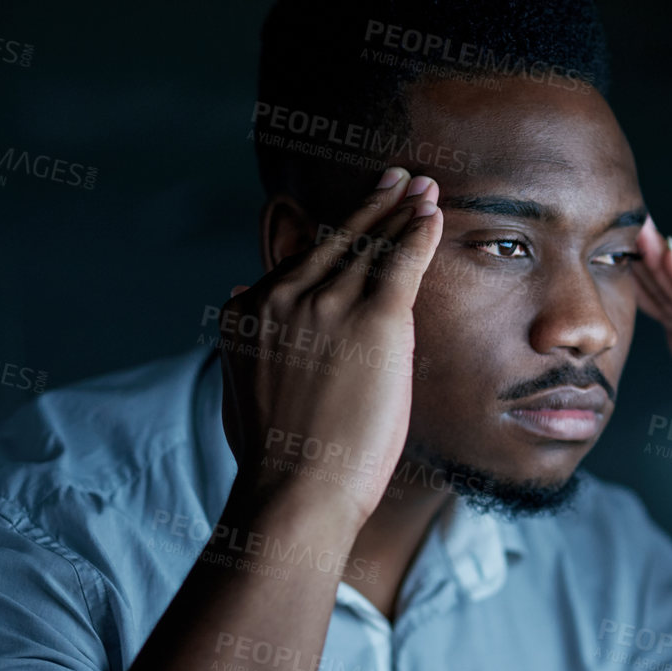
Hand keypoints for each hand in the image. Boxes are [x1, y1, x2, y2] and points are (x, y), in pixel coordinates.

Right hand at [219, 167, 441, 535]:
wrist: (295, 491)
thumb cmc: (274, 457)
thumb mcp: (238, 385)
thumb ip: (246, 334)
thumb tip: (238, 290)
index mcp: (250, 310)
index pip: (303, 262)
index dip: (338, 234)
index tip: (359, 211)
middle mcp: (283, 295)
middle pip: (338, 242)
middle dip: (374, 206)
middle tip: (401, 179)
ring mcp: (326, 304)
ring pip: (372, 245)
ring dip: (403, 212)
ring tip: (425, 190)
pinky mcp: (373, 320)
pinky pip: (401, 263)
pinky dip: (418, 233)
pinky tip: (433, 214)